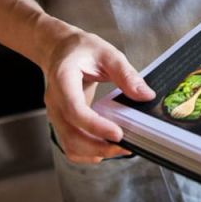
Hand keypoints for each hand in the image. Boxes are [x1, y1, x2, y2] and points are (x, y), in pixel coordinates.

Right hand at [42, 28, 155, 162]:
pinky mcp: (62, 122)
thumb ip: (126, 74)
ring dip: (94, 152)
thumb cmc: (82, 49)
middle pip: (70, 134)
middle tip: (125, 146)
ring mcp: (56, 114)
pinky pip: (69, 145)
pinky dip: (87, 152)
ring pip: (69, 144)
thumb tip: (146, 95)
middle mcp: (54, 101)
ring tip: (119, 149)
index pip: (74, 109)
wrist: (60, 50)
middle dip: (98, 146)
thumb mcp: (107, 53)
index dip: (95, 125)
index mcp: (62, 79)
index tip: (118, 133)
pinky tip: (105, 147)